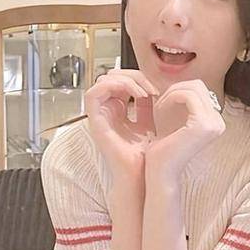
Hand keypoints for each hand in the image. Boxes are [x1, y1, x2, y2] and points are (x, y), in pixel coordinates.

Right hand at [84, 69, 158, 184]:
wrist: (141, 173)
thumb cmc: (145, 154)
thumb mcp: (149, 122)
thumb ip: (146, 104)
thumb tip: (151, 86)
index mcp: (117, 110)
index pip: (121, 80)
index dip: (138, 78)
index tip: (156, 89)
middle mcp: (106, 111)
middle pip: (111, 76)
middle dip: (133, 76)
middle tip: (151, 88)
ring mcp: (98, 116)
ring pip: (102, 81)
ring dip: (126, 80)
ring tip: (144, 92)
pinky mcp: (94, 122)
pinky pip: (92, 94)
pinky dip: (114, 86)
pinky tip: (136, 95)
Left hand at [145, 80, 225, 180]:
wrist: (159, 172)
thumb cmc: (163, 148)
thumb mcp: (173, 119)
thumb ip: (180, 102)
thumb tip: (178, 82)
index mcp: (215, 121)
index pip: (200, 90)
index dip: (178, 91)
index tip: (161, 104)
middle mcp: (219, 122)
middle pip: (199, 85)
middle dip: (176, 89)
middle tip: (158, 103)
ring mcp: (214, 123)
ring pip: (193, 87)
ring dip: (171, 93)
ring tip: (157, 108)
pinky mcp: (203, 124)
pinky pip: (187, 95)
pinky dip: (170, 98)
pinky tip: (158, 110)